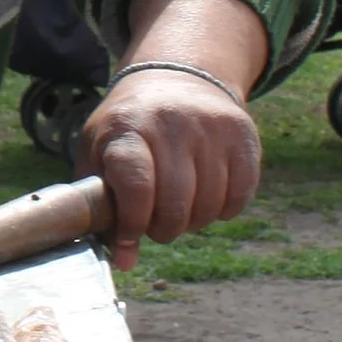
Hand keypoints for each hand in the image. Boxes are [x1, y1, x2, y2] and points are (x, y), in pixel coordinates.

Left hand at [79, 67, 262, 270]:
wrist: (174, 79)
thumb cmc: (128, 131)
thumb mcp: (99, 154)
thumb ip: (102, 208)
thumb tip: (126, 262)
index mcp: (128, 127)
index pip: (136, 185)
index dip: (133, 224)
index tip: (128, 243)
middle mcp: (171, 121)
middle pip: (175, 203)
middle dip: (163, 229)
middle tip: (156, 224)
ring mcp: (211, 126)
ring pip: (209, 205)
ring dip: (193, 221)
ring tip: (179, 208)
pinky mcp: (242, 134)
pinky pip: (239, 197)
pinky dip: (223, 211)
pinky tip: (206, 197)